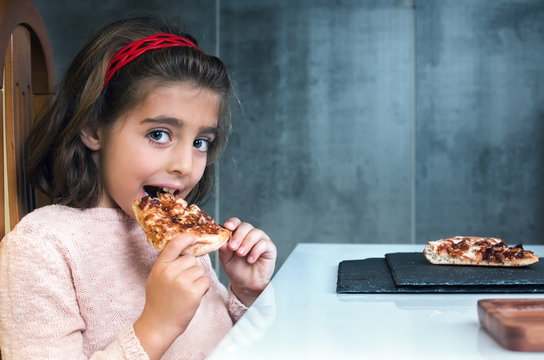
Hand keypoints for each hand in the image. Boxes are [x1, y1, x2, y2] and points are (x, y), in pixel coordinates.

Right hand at [134, 234, 209, 359]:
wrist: (158, 325)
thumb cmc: (159, 302)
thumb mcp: (156, 278)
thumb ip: (167, 264)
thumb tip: (184, 248)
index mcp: (160, 266)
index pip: (174, 244)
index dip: (186, 238)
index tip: (194, 237)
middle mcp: (170, 271)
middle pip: (191, 259)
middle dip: (191, 270)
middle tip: (183, 285)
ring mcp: (182, 281)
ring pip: (200, 271)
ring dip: (198, 280)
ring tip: (186, 292)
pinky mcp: (193, 291)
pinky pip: (205, 282)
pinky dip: (203, 289)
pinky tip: (193, 297)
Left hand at [219, 218, 275, 306]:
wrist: (246, 283)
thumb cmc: (236, 269)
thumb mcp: (226, 259)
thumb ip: (224, 249)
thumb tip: (222, 241)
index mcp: (238, 234)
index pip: (236, 222)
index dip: (232, 223)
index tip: (227, 227)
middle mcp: (250, 234)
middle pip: (245, 226)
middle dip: (238, 236)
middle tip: (233, 247)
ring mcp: (260, 240)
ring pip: (255, 233)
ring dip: (246, 243)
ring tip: (240, 254)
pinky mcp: (269, 248)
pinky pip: (264, 244)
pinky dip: (255, 251)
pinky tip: (250, 259)